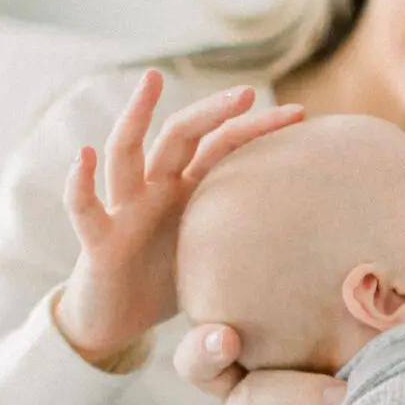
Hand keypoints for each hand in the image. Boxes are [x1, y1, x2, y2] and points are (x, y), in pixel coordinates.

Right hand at [55, 69, 302, 361]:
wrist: (115, 323)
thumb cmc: (165, 287)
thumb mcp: (217, 260)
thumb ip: (253, 247)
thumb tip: (324, 257)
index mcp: (186, 192)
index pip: (222, 147)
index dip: (256, 128)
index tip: (301, 115)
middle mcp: (154, 189)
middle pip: (180, 136)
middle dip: (211, 111)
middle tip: (247, 92)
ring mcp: (124, 209)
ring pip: (126, 153)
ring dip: (136, 116)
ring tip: (151, 80)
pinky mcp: (97, 240)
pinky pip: (84, 207)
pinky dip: (79, 182)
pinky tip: (84, 157)